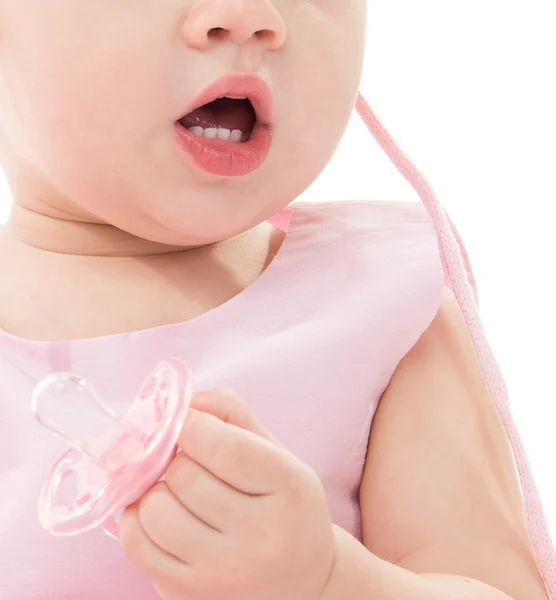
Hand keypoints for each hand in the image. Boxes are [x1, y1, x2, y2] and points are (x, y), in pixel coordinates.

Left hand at [120, 389, 335, 599]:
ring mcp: (223, 573)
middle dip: (177, 458)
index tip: (187, 423)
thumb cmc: (283, 504)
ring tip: (177, 492)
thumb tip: (181, 402)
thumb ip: (232, 414)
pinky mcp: (189, 595)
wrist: (301, 581)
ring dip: (155, 490)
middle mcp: (260, 536)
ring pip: (154, 510)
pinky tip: (160, 515)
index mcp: (289, 488)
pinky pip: (137, 546)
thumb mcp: (276, 452)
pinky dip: (137, 520)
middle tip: (190, 461)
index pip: (223, 446)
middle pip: (184, 476)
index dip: (192, 425)